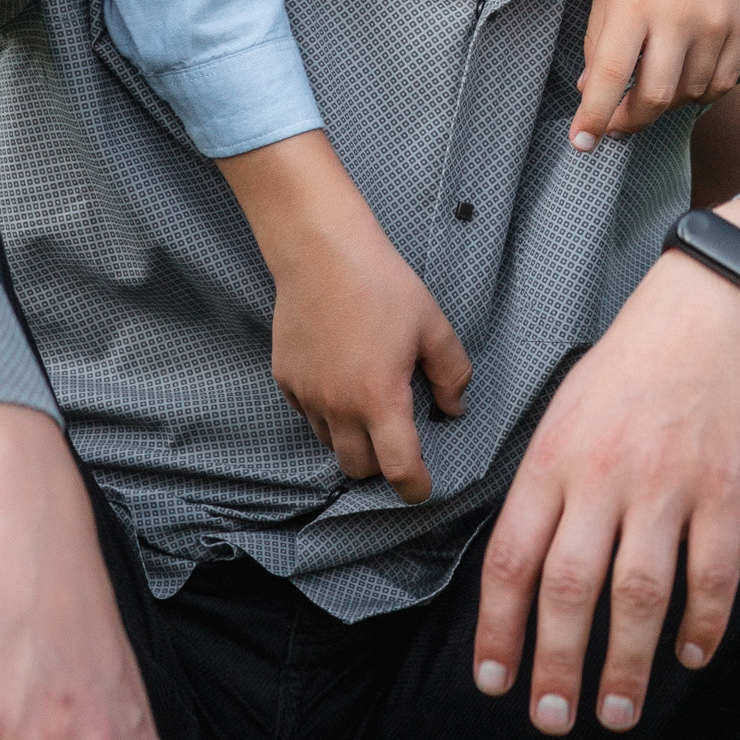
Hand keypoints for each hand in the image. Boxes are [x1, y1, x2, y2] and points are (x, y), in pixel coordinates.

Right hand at [221, 131, 469, 498]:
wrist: (320, 252)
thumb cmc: (381, 283)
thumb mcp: (432, 325)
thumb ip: (451, 373)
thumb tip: (454, 409)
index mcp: (380, 398)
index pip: (398, 467)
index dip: (414, 487)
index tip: (422, 487)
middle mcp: (338, 406)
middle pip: (358, 468)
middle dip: (381, 466)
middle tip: (397, 442)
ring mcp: (307, 395)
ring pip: (329, 444)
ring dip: (351, 439)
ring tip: (367, 407)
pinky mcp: (285, 379)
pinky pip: (307, 415)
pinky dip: (325, 413)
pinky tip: (340, 381)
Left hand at [472, 253, 739, 735]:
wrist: (717, 301)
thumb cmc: (637, 359)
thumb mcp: (568, 408)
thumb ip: (549, 482)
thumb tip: (527, 565)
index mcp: (553, 457)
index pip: (510, 559)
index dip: (498, 631)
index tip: (494, 683)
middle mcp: (602, 475)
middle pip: (567, 589)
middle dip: (555, 666)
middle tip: (553, 721)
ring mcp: (667, 483)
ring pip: (637, 593)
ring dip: (624, 664)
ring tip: (618, 713)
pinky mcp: (726, 486)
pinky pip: (712, 572)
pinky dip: (701, 624)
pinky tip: (691, 656)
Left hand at [574, 0, 739, 145]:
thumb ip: (599, 35)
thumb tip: (590, 88)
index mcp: (634, 2)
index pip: (609, 78)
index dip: (593, 118)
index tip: (581, 142)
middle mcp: (678, 18)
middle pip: (652, 99)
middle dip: (626, 122)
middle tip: (612, 124)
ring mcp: (717, 23)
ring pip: (688, 95)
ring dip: (662, 104)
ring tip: (646, 90)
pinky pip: (722, 83)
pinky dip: (699, 92)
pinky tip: (683, 80)